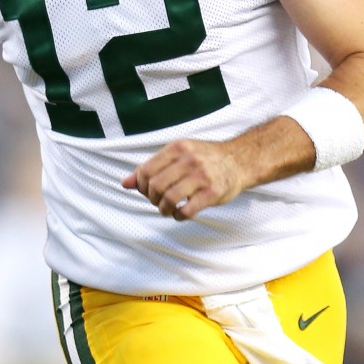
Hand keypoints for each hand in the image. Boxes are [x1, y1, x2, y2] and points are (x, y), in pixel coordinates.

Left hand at [122, 139, 246, 220]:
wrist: (239, 160)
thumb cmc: (205, 158)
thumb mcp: (179, 154)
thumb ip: (152, 167)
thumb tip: (125, 183)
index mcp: (178, 148)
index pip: (146, 170)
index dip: (141, 186)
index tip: (148, 191)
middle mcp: (189, 160)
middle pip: (155, 186)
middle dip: (152, 199)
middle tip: (158, 202)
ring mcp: (202, 176)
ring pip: (169, 199)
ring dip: (163, 209)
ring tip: (167, 210)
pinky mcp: (212, 193)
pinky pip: (186, 210)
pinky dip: (178, 216)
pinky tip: (180, 214)